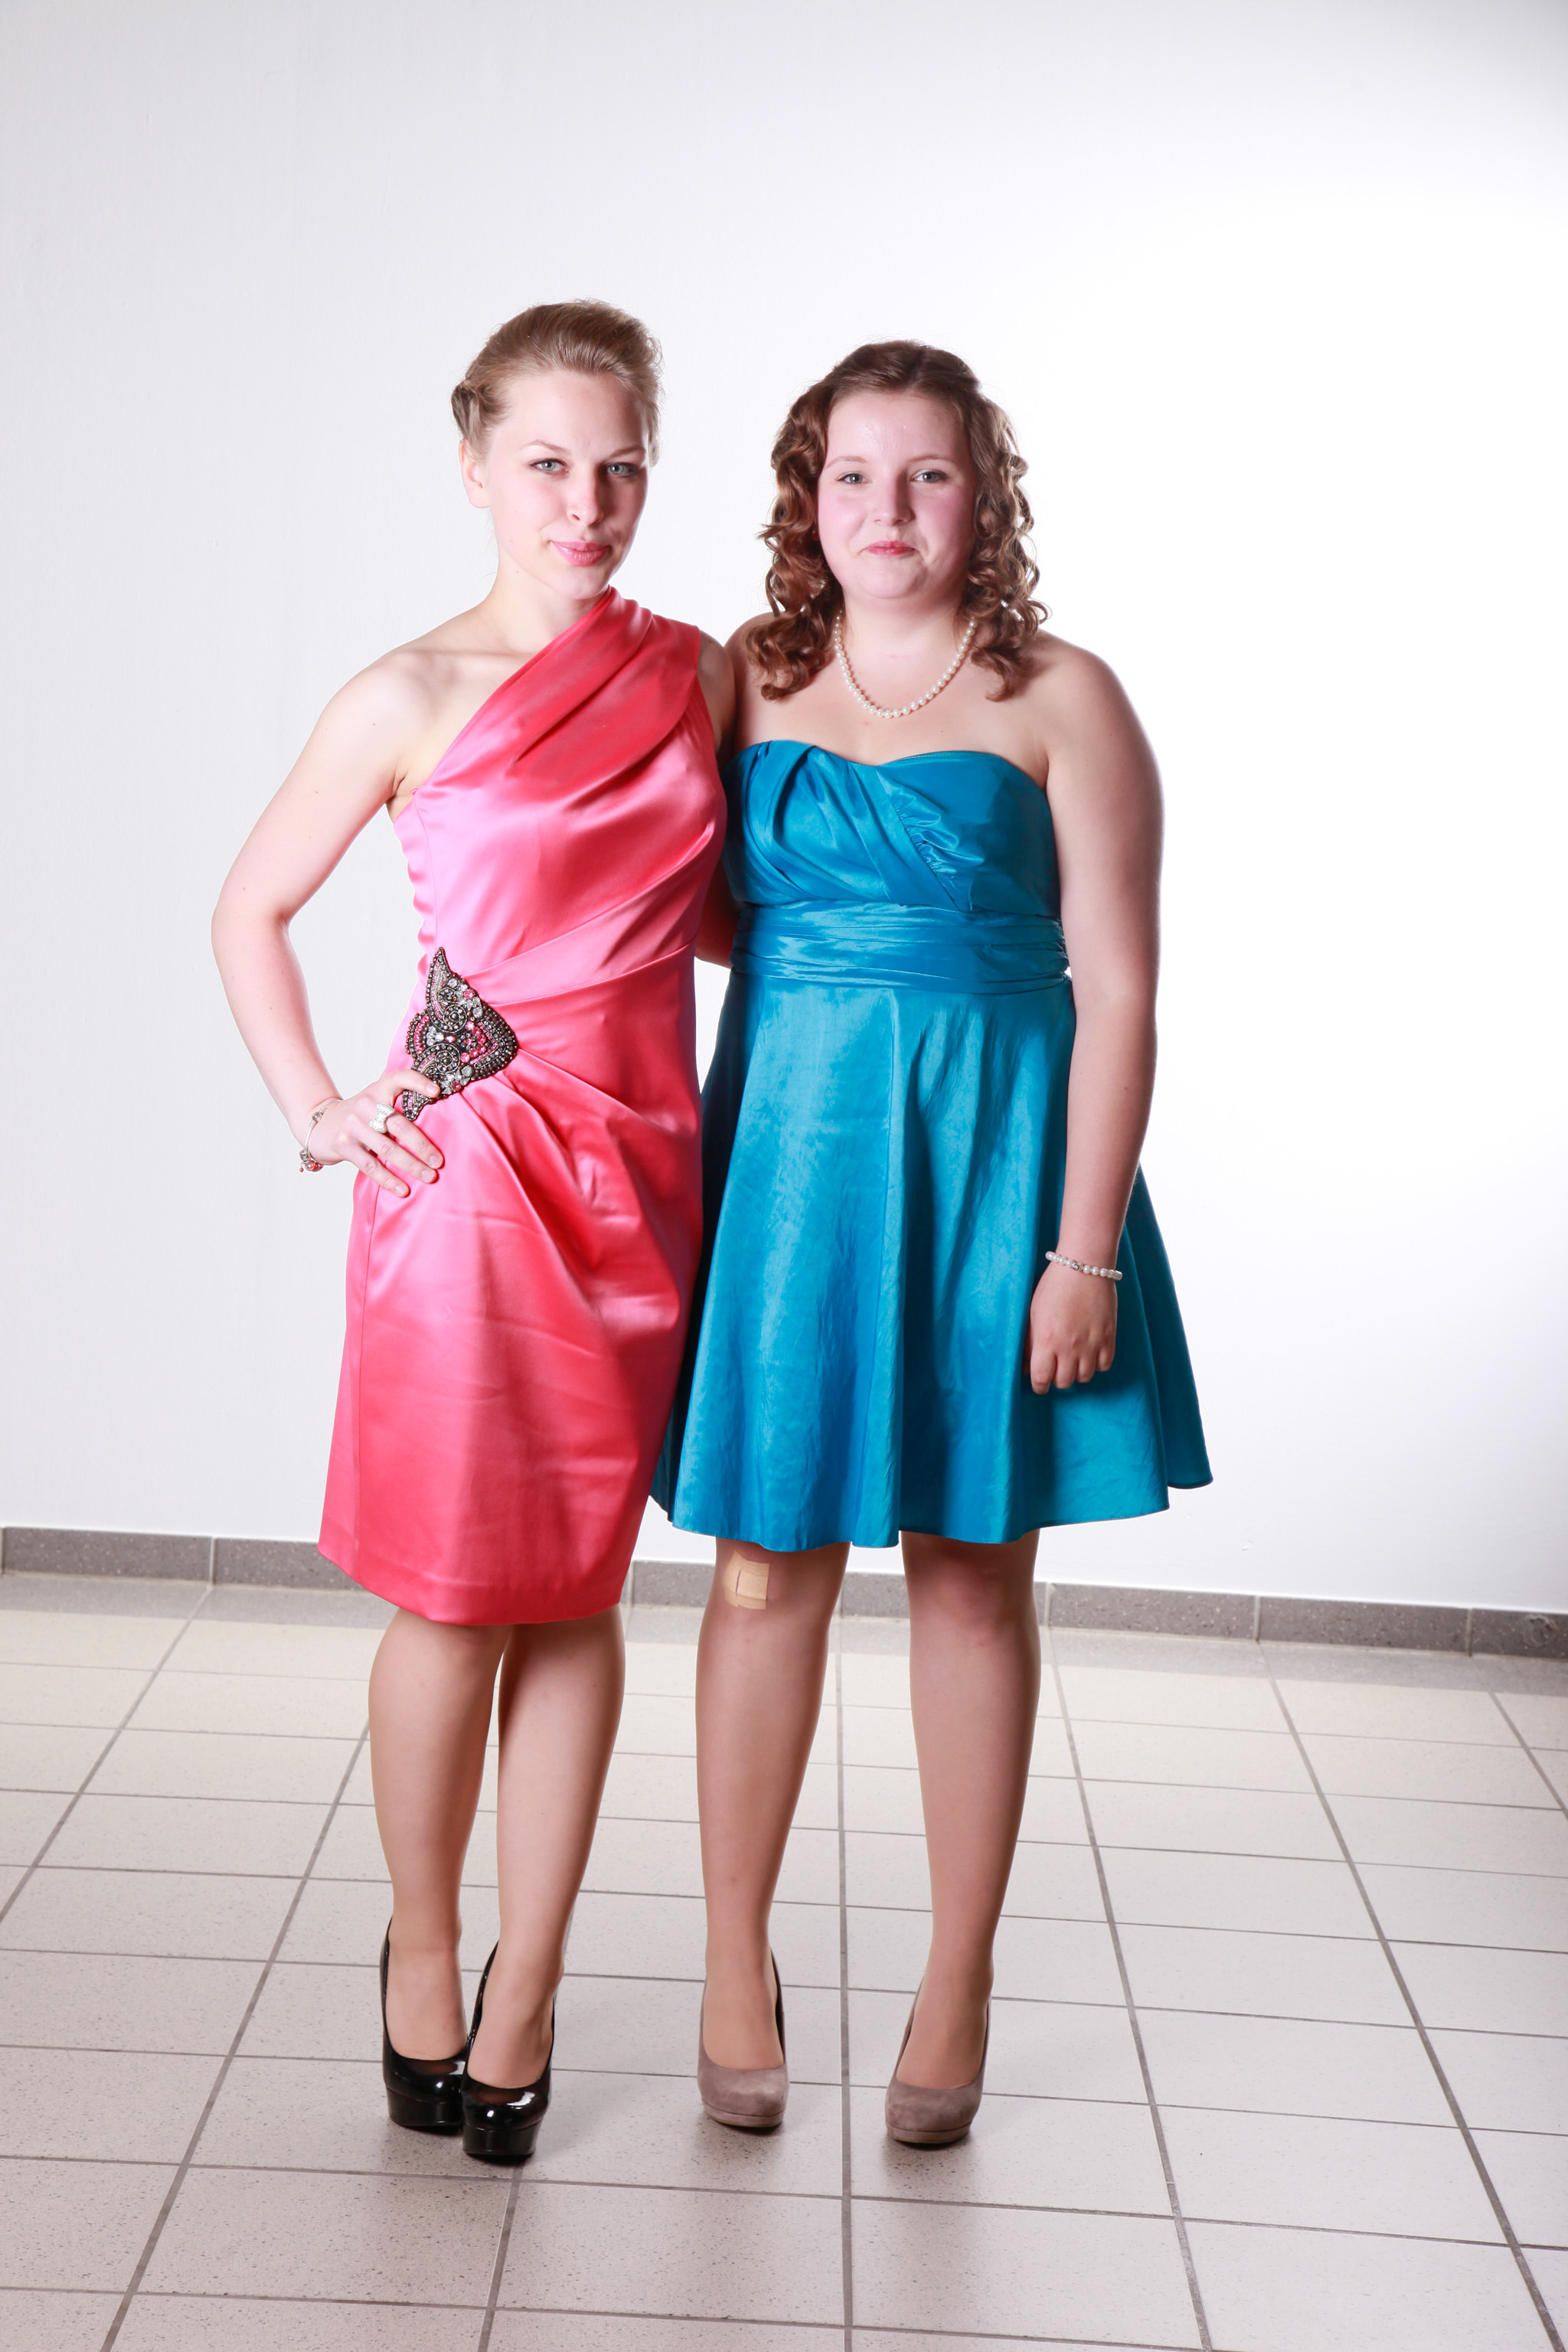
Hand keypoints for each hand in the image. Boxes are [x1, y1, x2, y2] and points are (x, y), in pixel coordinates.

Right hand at [303, 1068, 442, 1195]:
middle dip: (422, 1146)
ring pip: (388, 1149)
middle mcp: (365, 1105)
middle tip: (438, 1161)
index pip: (399, 1078)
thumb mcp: (373, 1100)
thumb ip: (396, 1101)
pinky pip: (371, 1166)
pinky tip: (403, 1189)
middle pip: (399, 1125)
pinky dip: (389, 1180)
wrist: (318, 1125)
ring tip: (429, 1176)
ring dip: (411, 1165)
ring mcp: (353, 1126)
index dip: (418, 1082)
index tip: (436, 1091)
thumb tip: (436, 1111)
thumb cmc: (357, 1116)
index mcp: (377, 1090)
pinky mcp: (343, 1146)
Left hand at [1028, 1259, 1116, 1392]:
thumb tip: (1026, 1366)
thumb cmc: (1053, 1286)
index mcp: (1046, 1341)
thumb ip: (1029, 1342)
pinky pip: (1104, 1365)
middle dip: (1057, 1378)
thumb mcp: (1033, 1313)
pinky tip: (1090, 1354)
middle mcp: (1069, 1347)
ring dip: (1076, 1372)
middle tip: (1055, 1367)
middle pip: (1063, 1382)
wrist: (1084, 1266)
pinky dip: (1097, 1364)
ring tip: (1073, 1359)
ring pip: (1084, 1377)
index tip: (1039, 1383)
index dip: (1039, 1385)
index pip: (1041, 1379)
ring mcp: (1091, 1344)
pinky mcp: (1109, 1337)